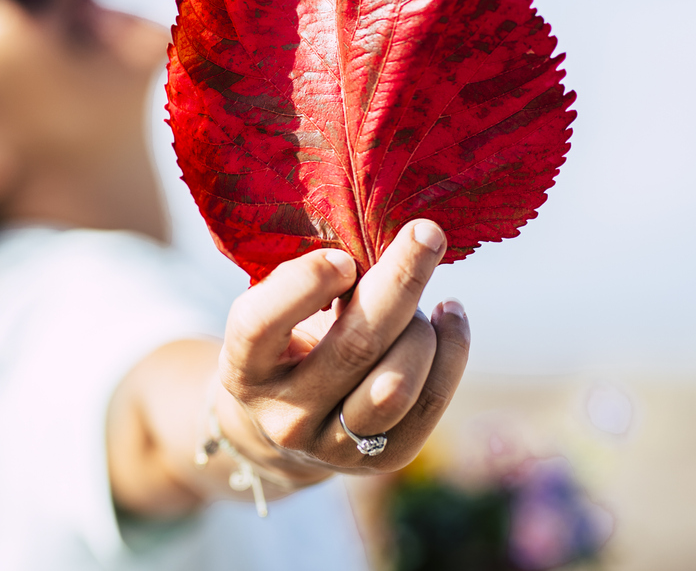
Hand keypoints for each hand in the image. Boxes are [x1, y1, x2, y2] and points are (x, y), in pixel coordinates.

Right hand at [217, 219, 470, 474]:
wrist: (284, 425)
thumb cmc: (284, 344)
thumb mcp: (276, 314)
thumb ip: (311, 283)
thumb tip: (381, 248)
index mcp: (244, 370)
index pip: (262, 324)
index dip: (305, 284)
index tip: (343, 257)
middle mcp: (284, 416)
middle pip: (354, 346)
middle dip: (398, 282)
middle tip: (427, 234)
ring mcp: (333, 447)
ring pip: (398, 382)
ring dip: (422, 327)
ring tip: (425, 302)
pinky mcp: (382, 461)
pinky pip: (431, 401)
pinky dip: (451, 351)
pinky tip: (449, 319)